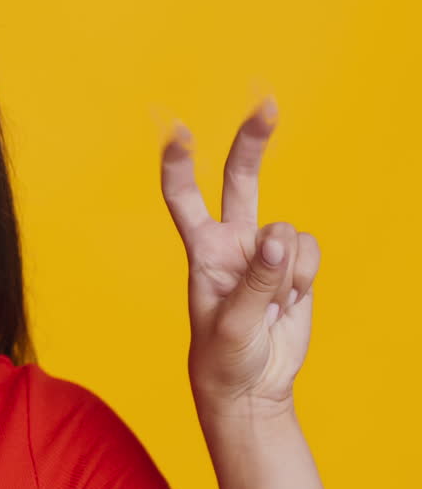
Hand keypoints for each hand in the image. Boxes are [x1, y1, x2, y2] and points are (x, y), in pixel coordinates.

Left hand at [159, 97, 319, 414]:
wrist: (254, 384)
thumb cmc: (224, 356)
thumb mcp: (231, 324)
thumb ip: (256, 281)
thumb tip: (279, 238)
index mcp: (201, 250)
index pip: (183, 198)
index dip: (179, 164)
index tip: (177, 131)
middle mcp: (232, 241)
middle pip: (240, 180)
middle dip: (253, 141)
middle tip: (267, 103)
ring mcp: (265, 251)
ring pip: (288, 232)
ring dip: (288, 269)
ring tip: (271, 304)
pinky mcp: (294, 264)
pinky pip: (310, 251)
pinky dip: (305, 277)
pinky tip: (290, 301)